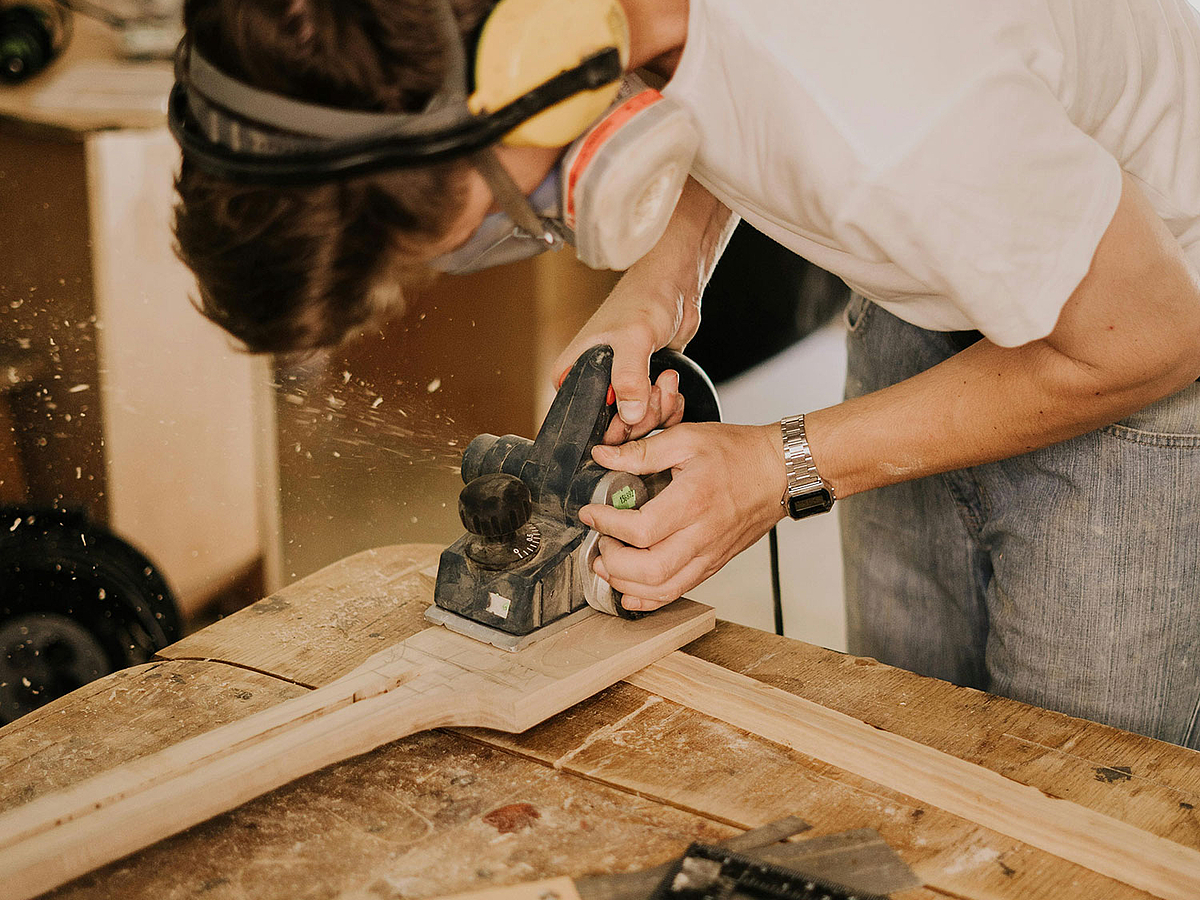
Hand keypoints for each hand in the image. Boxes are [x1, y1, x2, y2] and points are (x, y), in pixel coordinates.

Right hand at [551, 178, 735, 442]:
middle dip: (640, 416)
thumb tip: (628, 416)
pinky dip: (668, 408)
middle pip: (612, 426)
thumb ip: (629, 378)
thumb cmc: (645, 298)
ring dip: (658, 409)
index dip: (605, 425)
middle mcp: (593, 383)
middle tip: (656, 389)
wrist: (676, 285)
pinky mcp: (643, 388)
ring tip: (666, 378)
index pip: (577, 418)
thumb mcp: (634, 337)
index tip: (628, 415)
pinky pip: (654, 414)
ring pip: (637, 422)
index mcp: (574, 371)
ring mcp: (620, 387)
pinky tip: (672, 385)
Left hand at [579, 422, 786, 610]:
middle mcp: (702, 535)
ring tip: (608, 565)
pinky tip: (629, 589)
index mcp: (692, 501)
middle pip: (648, 571)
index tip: (591, 513)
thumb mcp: (687, 438)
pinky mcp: (713, 564)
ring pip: (662, 589)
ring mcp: (709, 554)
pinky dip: (649, 597)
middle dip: (612, 563)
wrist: (779, 472)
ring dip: (626, 584)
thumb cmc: (738, 453)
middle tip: (598, 544)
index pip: (640, 530)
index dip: (606, 525)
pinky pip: (678, 591)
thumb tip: (603, 456)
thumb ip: (642, 451)